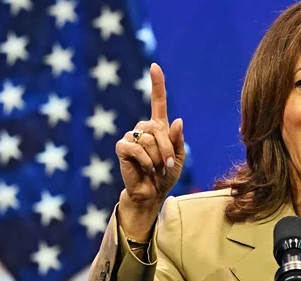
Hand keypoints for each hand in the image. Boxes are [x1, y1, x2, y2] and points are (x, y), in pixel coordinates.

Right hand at [116, 63, 185, 210]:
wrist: (152, 192)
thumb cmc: (165, 175)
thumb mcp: (178, 158)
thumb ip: (178, 141)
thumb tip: (178, 120)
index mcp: (159, 127)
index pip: (157, 101)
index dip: (157, 84)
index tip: (154, 66)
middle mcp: (143, 128)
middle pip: (158, 130)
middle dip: (167, 149)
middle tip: (168, 165)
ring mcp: (131, 136)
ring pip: (148, 140)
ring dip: (157, 158)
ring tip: (155, 168)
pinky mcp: (122, 147)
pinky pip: (137, 150)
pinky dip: (146, 162)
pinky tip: (145, 169)